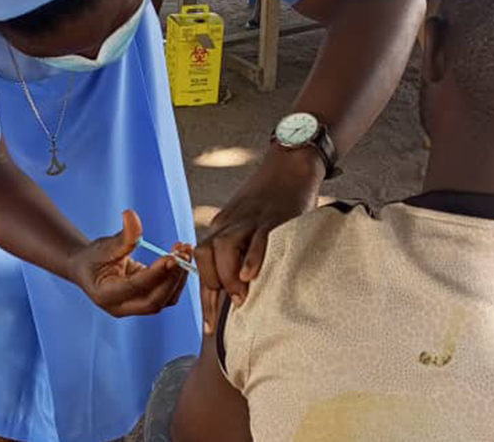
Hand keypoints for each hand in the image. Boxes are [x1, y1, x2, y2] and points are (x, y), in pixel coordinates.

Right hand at [68, 210, 191, 317]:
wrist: (88, 268)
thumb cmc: (94, 257)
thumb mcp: (105, 245)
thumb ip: (122, 235)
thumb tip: (131, 214)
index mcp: (106, 295)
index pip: (136, 287)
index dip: (156, 273)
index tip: (171, 256)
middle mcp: (121, 307)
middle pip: (154, 301)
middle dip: (173, 277)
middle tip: (184, 253)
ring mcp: (135, 307)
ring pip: (165, 299)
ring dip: (180, 276)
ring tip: (186, 251)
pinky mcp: (146, 301)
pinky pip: (167, 294)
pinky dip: (178, 277)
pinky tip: (182, 257)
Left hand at [195, 146, 323, 308]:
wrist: (290, 167)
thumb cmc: (272, 203)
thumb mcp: (246, 224)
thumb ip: (239, 251)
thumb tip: (238, 290)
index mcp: (221, 228)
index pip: (203, 263)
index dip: (205, 296)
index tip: (210, 327)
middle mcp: (230, 224)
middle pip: (206, 254)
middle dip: (213, 285)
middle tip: (231, 308)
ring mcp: (250, 220)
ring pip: (225, 248)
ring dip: (228, 276)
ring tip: (241, 299)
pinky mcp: (272, 218)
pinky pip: (258, 239)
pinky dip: (251, 258)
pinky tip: (250, 276)